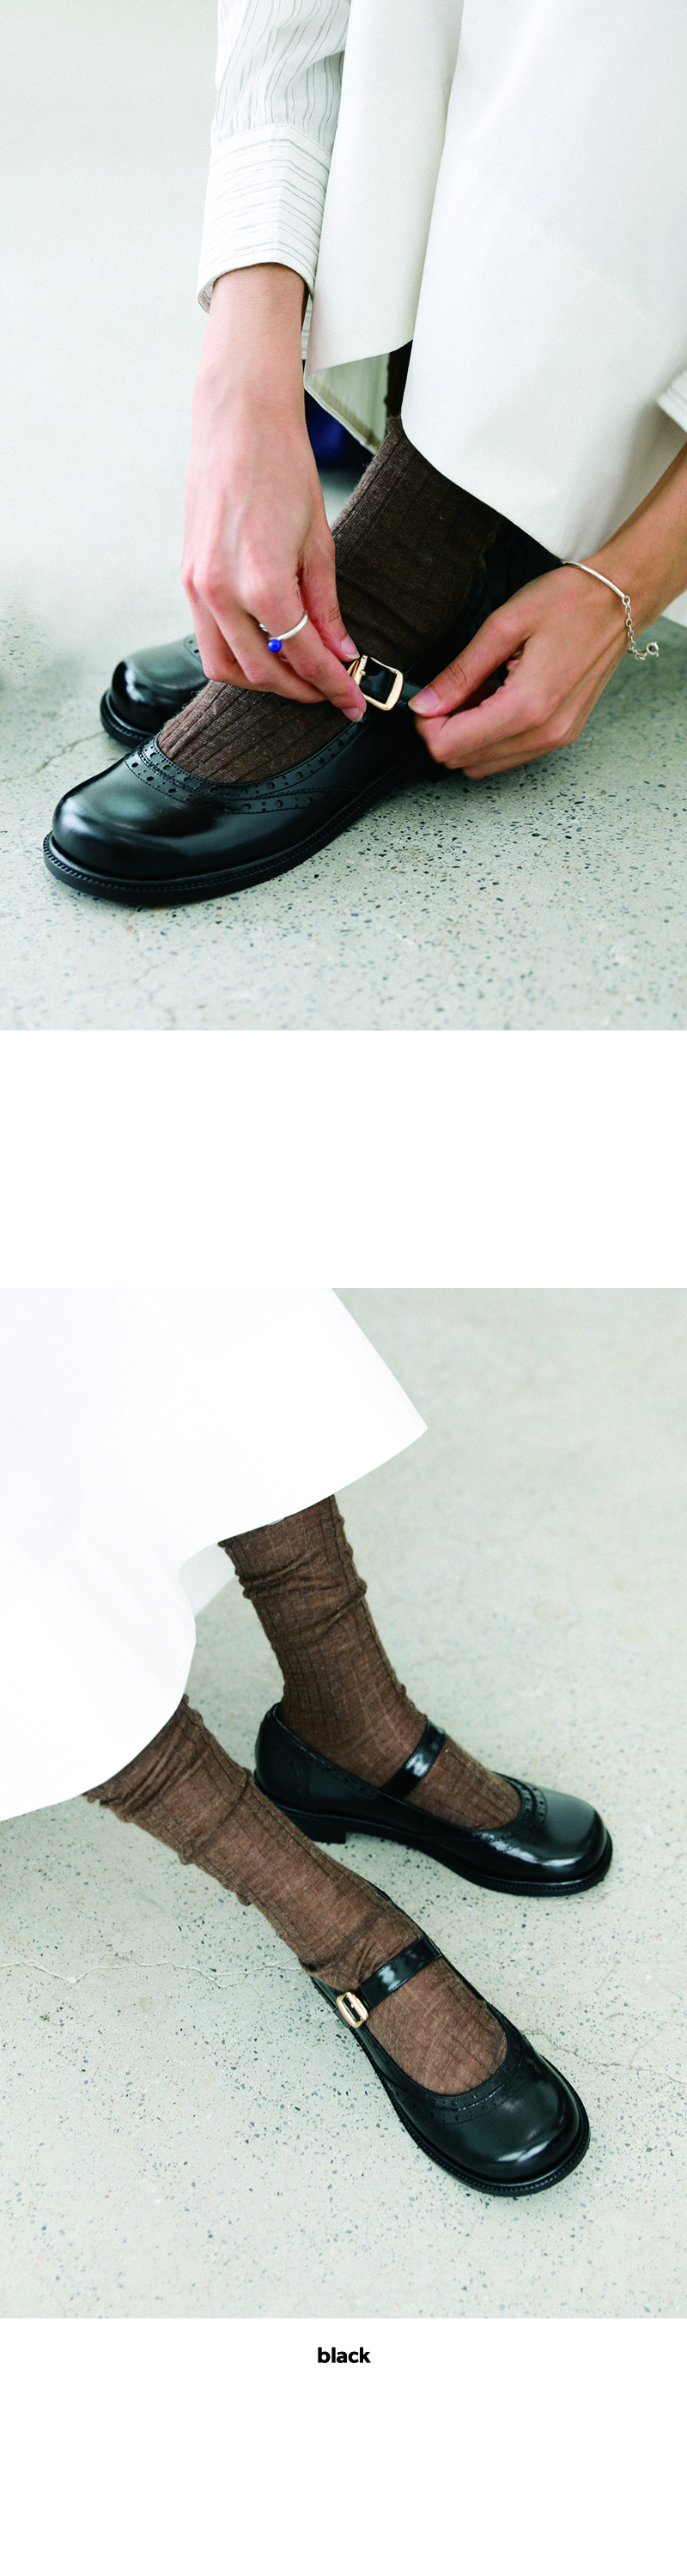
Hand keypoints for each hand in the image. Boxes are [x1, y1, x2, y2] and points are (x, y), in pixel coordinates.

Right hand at [182, 266, 365, 719]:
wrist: (238, 421)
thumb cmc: (282, 468)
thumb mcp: (319, 542)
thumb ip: (326, 606)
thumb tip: (341, 654)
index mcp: (262, 585)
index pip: (303, 658)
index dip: (332, 687)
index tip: (353, 703)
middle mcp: (220, 593)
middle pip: (260, 674)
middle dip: (299, 691)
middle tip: (330, 692)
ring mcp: (196, 588)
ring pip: (225, 666)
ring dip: (262, 680)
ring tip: (298, 674)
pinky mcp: (186, 577)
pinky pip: (208, 638)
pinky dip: (237, 653)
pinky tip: (265, 646)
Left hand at [409, 564, 627, 775]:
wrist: (619, 600)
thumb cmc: (568, 602)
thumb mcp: (503, 626)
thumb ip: (461, 672)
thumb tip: (425, 705)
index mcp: (526, 706)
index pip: (451, 748)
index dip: (427, 725)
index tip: (428, 697)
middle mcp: (544, 733)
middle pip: (464, 761)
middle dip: (445, 731)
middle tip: (452, 689)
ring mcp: (556, 738)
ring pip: (485, 764)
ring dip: (468, 735)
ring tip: (478, 689)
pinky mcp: (562, 735)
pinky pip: (509, 754)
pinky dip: (491, 734)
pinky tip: (497, 698)